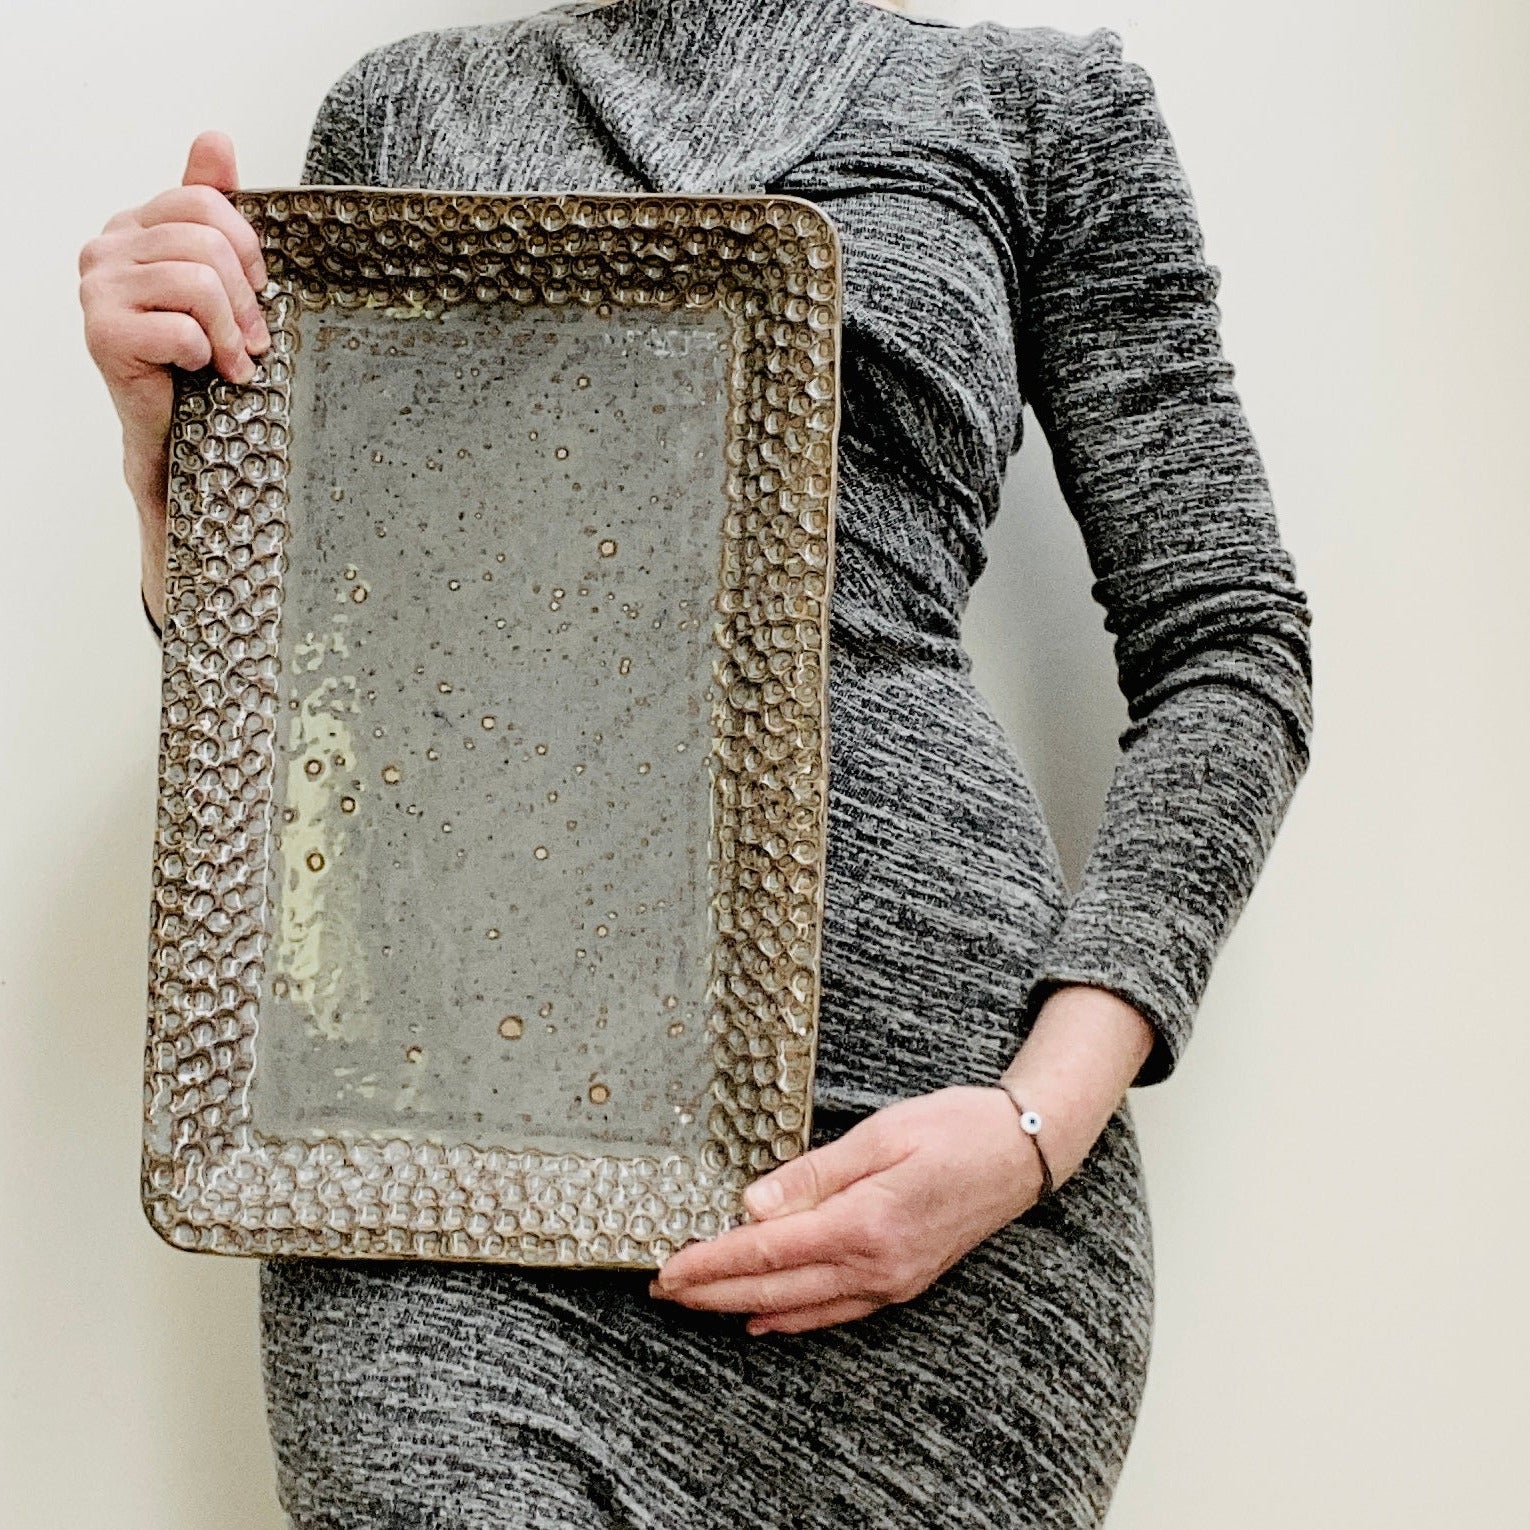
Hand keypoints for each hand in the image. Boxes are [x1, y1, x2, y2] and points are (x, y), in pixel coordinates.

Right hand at [77, 130, 270, 620]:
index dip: (246, 245)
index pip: (201, 200)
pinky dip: (205, 353)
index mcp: (134, 226)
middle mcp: (106, 248)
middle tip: (253, 339)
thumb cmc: (197, 357)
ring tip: (233, 361)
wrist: (174, 432)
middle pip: (204, 240)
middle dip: (245, 295)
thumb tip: (215, 138)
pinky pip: (181, 326)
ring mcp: (97, 288)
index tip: (259, 289)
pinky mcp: (102, 333)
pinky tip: (203, 371)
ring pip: (197, 281)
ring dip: (230, 329)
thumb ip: (211, 206)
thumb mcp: (215, 278)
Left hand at [648, 1086, 1048, 1336]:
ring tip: (696, 1303)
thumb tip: (752, 1206)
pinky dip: (792, 1317)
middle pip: (774, 1289)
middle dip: (712, 1292)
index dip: (711, 1262)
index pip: (767, 1251)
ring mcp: (892, 1282)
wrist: (1024, 1152)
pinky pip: (835, 1311)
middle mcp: (876, 1266)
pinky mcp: (903, 1282)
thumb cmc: (956, 1128)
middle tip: (662, 1292)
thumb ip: (813, 1174)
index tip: (667, 1269)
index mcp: (864, 1224)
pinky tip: (764, 1317)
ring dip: (742, 1306)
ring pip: (800, 1308)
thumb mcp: (880, 1134)